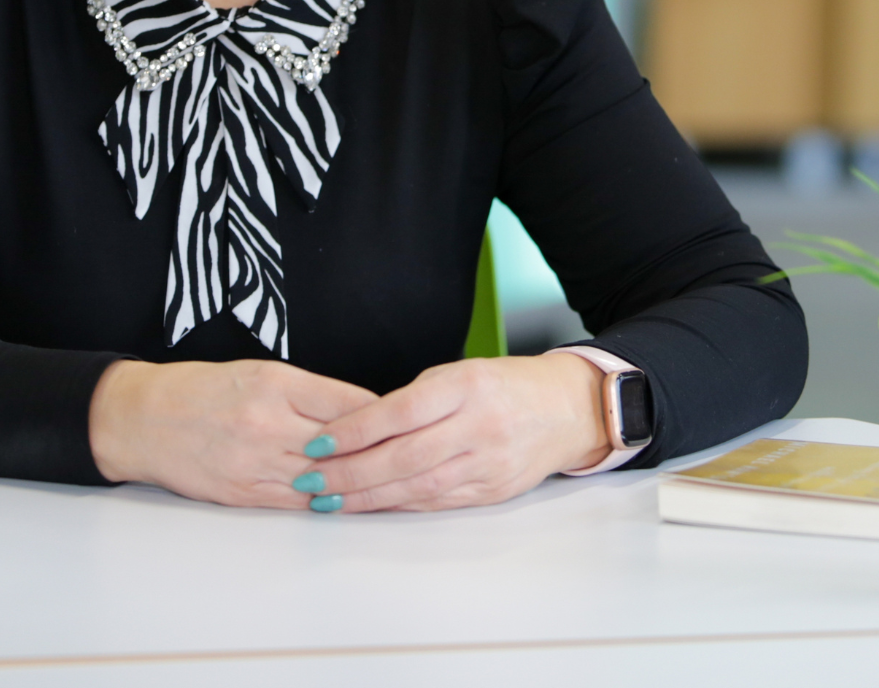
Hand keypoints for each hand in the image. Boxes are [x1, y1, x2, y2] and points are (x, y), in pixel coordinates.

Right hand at [88, 358, 377, 507]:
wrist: (143, 419)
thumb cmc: (203, 389)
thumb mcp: (261, 372)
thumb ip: (311, 393)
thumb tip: (362, 411)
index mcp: (276, 384)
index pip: (351, 405)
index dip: (384, 417)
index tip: (406, 422)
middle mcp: (268, 423)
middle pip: (345, 446)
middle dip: (380, 453)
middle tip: (411, 457)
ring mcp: (255, 462)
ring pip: (326, 480)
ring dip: (359, 484)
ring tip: (391, 484)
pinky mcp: (244, 493)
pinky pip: (299, 503)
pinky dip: (327, 502)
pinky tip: (348, 500)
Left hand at [297, 351, 612, 511]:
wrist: (567, 409)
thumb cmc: (506, 385)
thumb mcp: (461, 373)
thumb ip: (415, 399)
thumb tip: (359, 427)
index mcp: (467, 386)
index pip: (399, 412)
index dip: (355, 431)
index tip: (319, 443)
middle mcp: (479, 426)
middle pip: (404, 456)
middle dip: (351, 472)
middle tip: (311, 480)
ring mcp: (488, 463)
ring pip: (417, 486)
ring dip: (367, 497)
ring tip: (329, 500)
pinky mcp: (493, 491)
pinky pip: (436, 501)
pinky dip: (398, 504)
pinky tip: (369, 505)